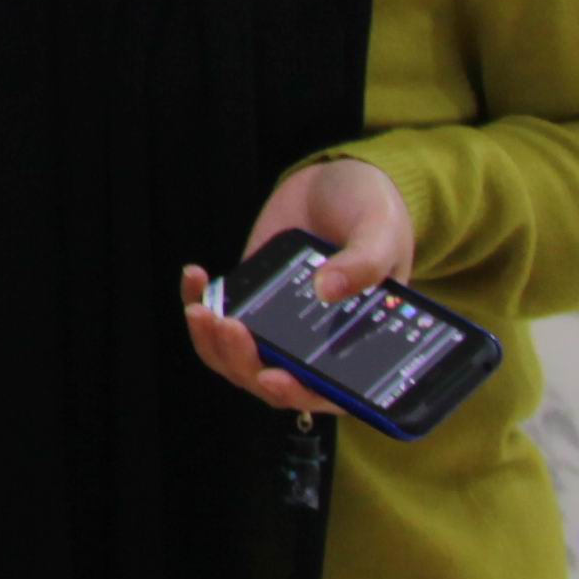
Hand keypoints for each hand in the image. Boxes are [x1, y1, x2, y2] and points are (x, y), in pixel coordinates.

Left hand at [181, 155, 420, 414]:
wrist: (336, 184)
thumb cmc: (374, 215)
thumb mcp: (381, 233)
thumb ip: (363, 263)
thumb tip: (326, 290)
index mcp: (356, 348)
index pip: (327, 393)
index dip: (299, 394)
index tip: (272, 378)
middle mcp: (312, 347)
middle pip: (271, 381)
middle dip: (244, 363)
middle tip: (230, 327)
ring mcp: (275, 327)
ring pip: (236, 359)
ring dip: (213, 344)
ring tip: (202, 311)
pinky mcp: (248, 301)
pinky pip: (216, 317)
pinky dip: (197, 301)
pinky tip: (197, 277)